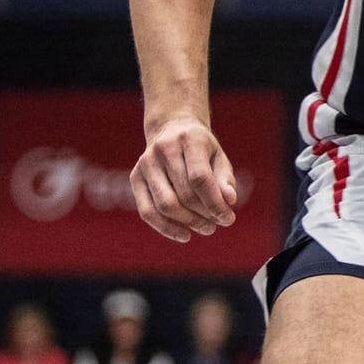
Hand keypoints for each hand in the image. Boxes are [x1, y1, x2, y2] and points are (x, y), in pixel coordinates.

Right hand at [130, 115, 237, 241]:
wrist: (171, 129)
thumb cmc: (201, 148)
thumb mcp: (218, 156)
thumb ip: (224, 178)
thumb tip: (229, 201)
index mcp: (189, 139)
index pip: (200, 178)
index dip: (215, 203)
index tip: (228, 218)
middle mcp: (163, 149)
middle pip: (183, 194)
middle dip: (203, 215)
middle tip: (216, 225)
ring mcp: (146, 163)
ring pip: (164, 205)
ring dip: (187, 223)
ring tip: (206, 229)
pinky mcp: (135, 177)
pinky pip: (147, 211)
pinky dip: (166, 228)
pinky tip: (184, 235)